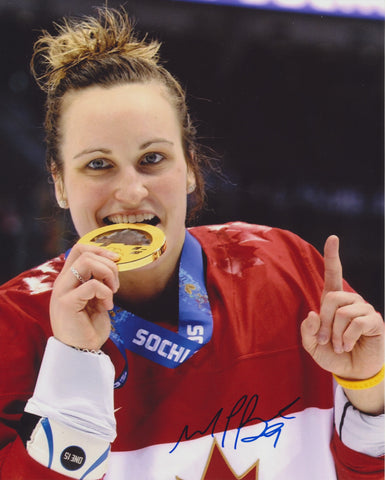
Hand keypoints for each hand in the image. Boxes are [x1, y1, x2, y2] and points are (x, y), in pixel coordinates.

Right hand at [50, 243, 119, 349]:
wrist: (82, 352)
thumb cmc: (89, 327)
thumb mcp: (96, 299)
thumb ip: (99, 281)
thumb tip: (114, 262)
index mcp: (69, 279)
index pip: (80, 249)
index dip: (100, 249)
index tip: (116, 260)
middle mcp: (63, 282)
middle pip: (85, 253)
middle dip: (108, 264)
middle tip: (115, 284)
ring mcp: (62, 291)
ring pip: (87, 262)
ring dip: (107, 274)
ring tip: (112, 292)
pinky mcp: (67, 303)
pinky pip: (92, 285)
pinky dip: (106, 293)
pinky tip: (107, 306)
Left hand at [301, 235, 383, 381]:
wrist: (351, 371)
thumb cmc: (331, 354)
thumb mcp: (311, 345)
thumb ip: (307, 331)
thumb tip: (312, 313)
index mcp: (332, 301)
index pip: (333, 274)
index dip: (333, 256)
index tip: (333, 238)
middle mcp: (349, 300)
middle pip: (331, 298)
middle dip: (324, 322)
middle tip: (325, 339)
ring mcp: (363, 309)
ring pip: (343, 312)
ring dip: (335, 333)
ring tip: (338, 344)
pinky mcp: (374, 321)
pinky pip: (356, 323)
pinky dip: (347, 338)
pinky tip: (348, 345)